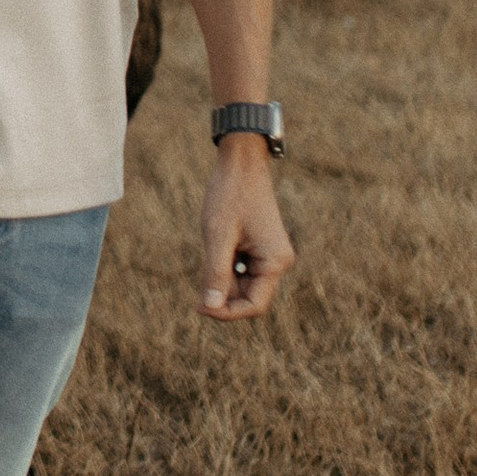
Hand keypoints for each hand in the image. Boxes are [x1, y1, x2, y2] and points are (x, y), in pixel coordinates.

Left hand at [197, 142, 291, 321]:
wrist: (240, 163)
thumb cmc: (230, 195)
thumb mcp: (218, 236)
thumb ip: (215, 273)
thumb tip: (209, 307)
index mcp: (275, 262)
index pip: (253, 306)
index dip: (226, 312)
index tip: (199, 307)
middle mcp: (278, 262)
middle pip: (248, 297)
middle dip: (222, 294)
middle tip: (199, 278)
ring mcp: (270, 255)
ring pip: (242, 284)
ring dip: (221, 279)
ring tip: (210, 252)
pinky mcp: (260, 248)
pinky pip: (242, 270)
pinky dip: (225, 267)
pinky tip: (216, 247)